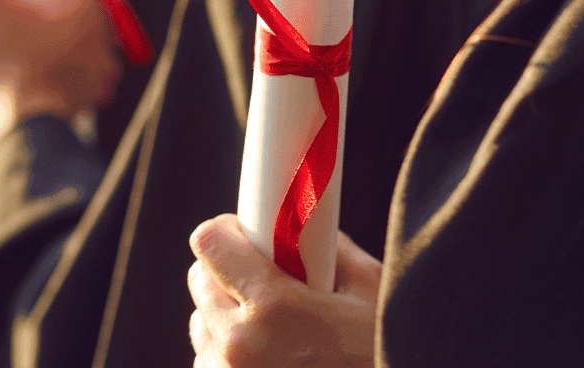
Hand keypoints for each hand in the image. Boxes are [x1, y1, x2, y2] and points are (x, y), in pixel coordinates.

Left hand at [187, 214, 378, 367]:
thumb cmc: (383, 348)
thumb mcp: (369, 290)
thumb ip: (329, 251)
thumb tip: (302, 230)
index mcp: (274, 309)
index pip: (210, 244)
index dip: (228, 232)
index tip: (243, 232)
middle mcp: (241, 346)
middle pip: (200, 282)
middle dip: (227, 272)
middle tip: (262, 275)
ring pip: (201, 325)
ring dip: (225, 316)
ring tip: (270, 325)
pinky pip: (208, 363)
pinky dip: (227, 356)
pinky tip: (267, 357)